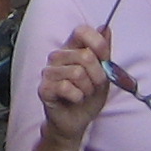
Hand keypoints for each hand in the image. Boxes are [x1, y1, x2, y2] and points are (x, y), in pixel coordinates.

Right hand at [37, 24, 111, 148]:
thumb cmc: (88, 96)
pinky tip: (74, 99)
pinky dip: (77, 97)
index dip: (97, 43)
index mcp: (71, 49)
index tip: (104, 59)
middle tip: (94, 85)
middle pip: (86, 56)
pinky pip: (66, 87)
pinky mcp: (44, 88)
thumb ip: (104, 51)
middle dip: (98, 76)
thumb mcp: (103, 73)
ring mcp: (49, 72)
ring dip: (88, 89)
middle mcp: (57, 56)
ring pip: (77, 73)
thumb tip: (106, 28)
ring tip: (84, 94)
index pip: (81, 31)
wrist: (76, 122)